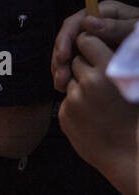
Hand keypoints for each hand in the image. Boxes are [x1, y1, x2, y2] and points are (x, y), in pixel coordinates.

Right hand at [52, 1, 138, 91]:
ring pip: (69, 52)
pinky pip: (76, 63)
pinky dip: (70, 74)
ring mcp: (95, 41)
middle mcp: (96, 26)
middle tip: (60, 77)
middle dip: (60, 57)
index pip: (77, 21)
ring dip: (62, 68)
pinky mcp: (95, 56)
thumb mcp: (137, 30)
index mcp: (106, 13)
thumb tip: (89, 23)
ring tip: (60, 85)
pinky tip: (66, 86)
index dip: (66, 39)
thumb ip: (116, 27)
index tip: (63, 56)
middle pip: (68, 38)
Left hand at [58, 32, 138, 194]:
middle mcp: (88, 82)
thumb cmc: (135, 117)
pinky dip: (75, 106)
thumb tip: (110, 41)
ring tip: (99, 103)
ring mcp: (73, 99)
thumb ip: (120, 62)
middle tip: (101, 83)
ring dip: (80, 87)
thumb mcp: (134, 84)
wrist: (127, 154)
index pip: (86, 40)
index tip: (95, 52)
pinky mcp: (63, 114)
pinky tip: (92, 117)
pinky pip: (66, 101)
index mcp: (109, 69)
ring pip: (70, 81)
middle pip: (76, 61)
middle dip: (85, 68)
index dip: (90, 46)